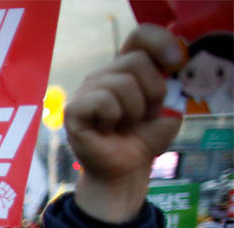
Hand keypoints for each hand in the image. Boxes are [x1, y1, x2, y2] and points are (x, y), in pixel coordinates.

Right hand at [66, 24, 184, 222]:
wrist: (126, 169)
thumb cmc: (144, 139)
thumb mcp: (169, 109)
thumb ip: (170, 85)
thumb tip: (168, 68)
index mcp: (127, 69)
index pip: (140, 36)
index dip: (160, 42)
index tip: (175, 64)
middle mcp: (104, 74)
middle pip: (136, 61)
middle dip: (151, 92)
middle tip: (143, 115)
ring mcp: (86, 91)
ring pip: (121, 83)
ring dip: (132, 111)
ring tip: (124, 126)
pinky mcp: (74, 110)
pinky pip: (102, 100)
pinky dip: (112, 118)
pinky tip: (105, 130)